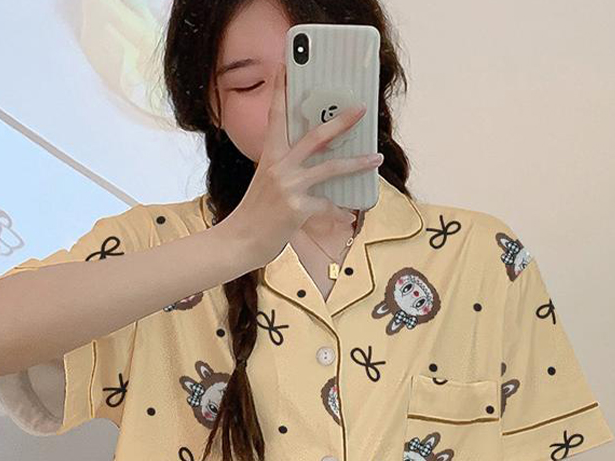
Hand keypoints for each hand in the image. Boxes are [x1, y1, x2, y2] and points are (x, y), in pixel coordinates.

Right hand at [220, 61, 381, 268]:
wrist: (239, 241)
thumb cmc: (255, 214)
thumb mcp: (266, 183)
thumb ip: (287, 169)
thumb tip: (319, 163)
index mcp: (270, 156)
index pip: (277, 116)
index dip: (282, 90)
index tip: (288, 65)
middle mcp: (279, 166)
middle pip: (315, 136)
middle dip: (341, 121)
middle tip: (360, 109)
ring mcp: (289, 187)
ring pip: (330, 168)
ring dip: (357, 163)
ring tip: (375, 158)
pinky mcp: (297, 209)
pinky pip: (328, 206)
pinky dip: (340, 212)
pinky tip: (348, 217)